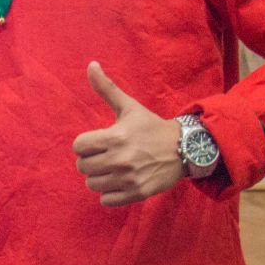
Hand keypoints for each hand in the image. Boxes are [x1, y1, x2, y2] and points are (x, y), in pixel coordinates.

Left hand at [72, 62, 183, 206]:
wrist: (185, 148)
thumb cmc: (151, 127)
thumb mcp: (129, 107)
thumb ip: (107, 88)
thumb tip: (90, 64)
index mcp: (115, 137)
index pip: (78, 146)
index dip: (86, 144)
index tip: (99, 141)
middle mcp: (121, 159)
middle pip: (83, 167)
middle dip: (91, 160)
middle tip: (106, 155)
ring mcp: (129, 178)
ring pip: (92, 185)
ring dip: (99, 177)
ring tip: (113, 168)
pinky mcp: (137, 193)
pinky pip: (106, 200)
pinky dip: (109, 193)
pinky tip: (120, 181)